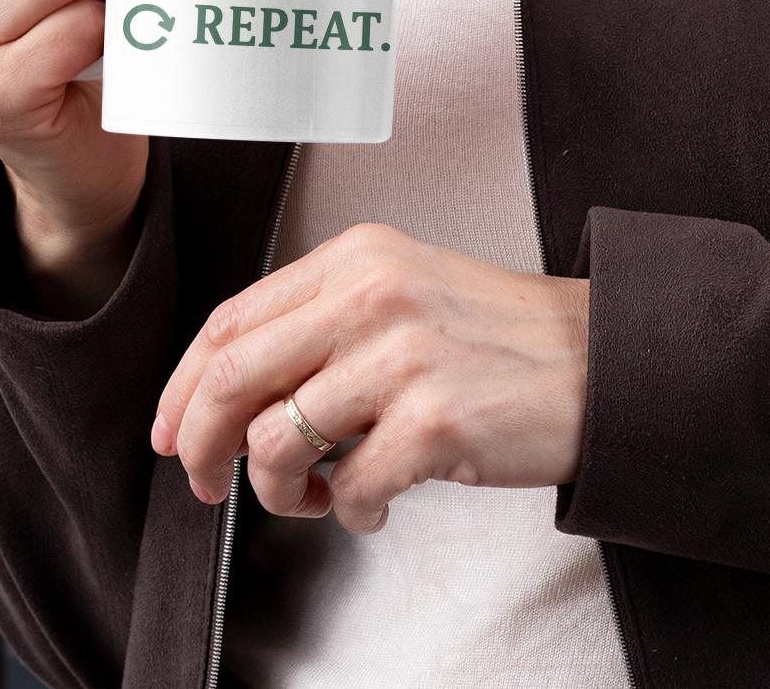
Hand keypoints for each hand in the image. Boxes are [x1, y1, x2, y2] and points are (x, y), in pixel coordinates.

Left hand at [151, 223, 589, 532]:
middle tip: (207, 483)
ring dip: (281, 492)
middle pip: (233, 377)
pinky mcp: (437, 420)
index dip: (183, 386)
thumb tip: (228, 392)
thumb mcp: (402, 291)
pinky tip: (375, 503)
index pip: (232, 320)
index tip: (170, 430)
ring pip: (279, 442)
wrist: (599, 359)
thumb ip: (321, 320)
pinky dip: (351, 513)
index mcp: (357, 256)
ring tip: (318, 495)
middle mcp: (374, 294)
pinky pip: (351, 489)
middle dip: (201, 445)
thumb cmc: (497, 336)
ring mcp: (405, 356)